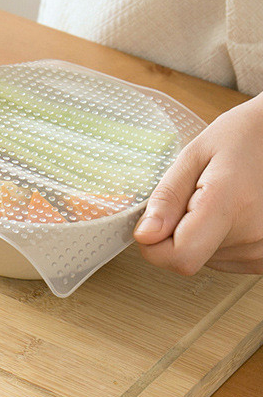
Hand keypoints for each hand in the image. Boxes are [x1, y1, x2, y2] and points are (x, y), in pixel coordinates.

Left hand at [133, 93, 262, 274]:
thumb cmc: (247, 136)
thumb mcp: (196, 154)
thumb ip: (168, 197)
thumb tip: (145, 235)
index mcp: (231, 205)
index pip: (179, 257)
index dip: (156, 245)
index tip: (154, 223)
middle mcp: (253, 234)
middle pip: (188, 257)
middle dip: (178, 231)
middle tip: (198, 197)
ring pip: (204, 258)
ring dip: (201, 234)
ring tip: (223, 200)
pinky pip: (224, 259)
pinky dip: (218, 239)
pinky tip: (233, 213)